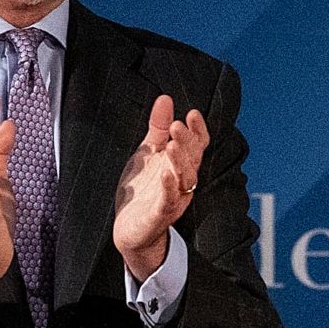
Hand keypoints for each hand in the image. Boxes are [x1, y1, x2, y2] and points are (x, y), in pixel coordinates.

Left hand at [114, 94, 208, 280]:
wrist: (130, 229)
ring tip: (172, 145)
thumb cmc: (142, 190)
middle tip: (177, 125)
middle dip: (187, 142)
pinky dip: (168, 187)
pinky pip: (168, 200)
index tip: (193, 114)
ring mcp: (174, 198)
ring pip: (184, 178)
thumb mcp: (148, 153)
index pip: (197, 146)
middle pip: (193, 159)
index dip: (198, 131)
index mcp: (181, 166)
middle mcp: (182, 181)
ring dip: (180, 161)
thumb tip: (166, 98)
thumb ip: (158, 128)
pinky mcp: (160, 214)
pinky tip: (164, 174)